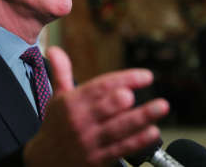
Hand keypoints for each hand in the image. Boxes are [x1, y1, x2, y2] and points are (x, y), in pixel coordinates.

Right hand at [24, 46, 168, 166]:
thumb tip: (54, 49)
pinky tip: (152, 132)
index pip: (99, 86)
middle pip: (106, 107)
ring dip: (140, 117)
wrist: (46, 160)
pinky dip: (137, 141)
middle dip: (122, 99)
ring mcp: (90, 141)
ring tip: (160, 107)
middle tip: (136, 93)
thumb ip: (61, 72)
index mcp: (72, 102)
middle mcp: (81, 120)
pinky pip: (120, 148)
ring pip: (118, 128)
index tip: (145, 76)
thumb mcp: (56, 98)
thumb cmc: (55, 125)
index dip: (123, 79)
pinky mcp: (98, 159)